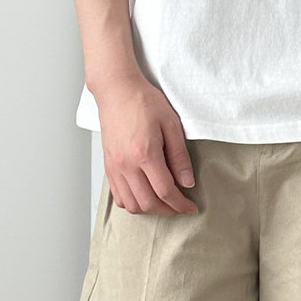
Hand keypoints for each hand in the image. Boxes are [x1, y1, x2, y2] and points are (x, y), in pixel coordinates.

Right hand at [93, 79, 198, 213]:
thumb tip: (187, 182)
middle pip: (148, 203)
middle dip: (168, 210)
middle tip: (180, 207)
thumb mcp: (171, 124)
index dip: (181, 205)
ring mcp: (115, 167)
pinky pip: (119, 196)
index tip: (191, 208)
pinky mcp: (109, 166)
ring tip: (164, 203)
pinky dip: (132, 203)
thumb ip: (179, 156)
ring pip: (132, 204)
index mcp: (145, 154)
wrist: (117, 90)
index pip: (165, 191)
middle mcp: (127, 164)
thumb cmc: (143, 102)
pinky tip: (144, 196)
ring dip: (150, 209)